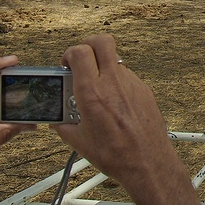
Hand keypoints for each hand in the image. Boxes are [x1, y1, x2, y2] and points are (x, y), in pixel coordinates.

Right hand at [51, 34, 175, 189]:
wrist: (147, 163)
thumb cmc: (116, 155)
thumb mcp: (79, 142)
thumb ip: (64, 126)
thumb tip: (57, 121)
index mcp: (92, 93)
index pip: (79, 52)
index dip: (70, 53)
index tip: (67, 64)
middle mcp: (113, 83)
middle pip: (102, 41)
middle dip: (88, 44)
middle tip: (82, 59)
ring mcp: (131, 84)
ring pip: (115, 60)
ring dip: (103, 67)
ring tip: (98, 88)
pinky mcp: (144, 90)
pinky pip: (127, 76)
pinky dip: (117, 82)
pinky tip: (114, 101)